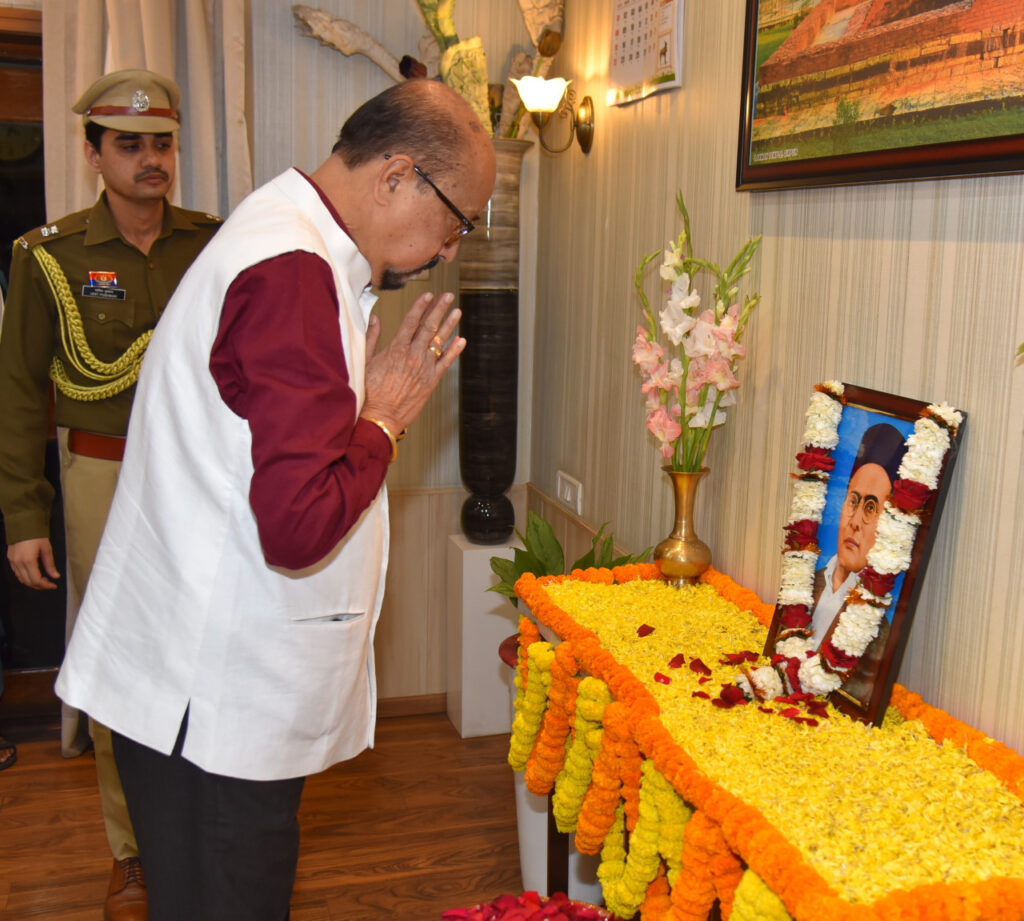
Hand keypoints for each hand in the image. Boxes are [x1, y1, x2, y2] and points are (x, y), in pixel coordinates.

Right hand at [7, 538, 59, 589]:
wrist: (23, 524)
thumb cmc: (35, 534)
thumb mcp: (47, 549)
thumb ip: (50, 564)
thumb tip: (55, 576)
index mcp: (28, 561)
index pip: (36, 580)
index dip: (46, 585)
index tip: (53, 585)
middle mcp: (18, 563)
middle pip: (28, 582)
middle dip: (40, 586)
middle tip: (49, 584)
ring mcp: (12, 561)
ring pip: (21, 579)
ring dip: (32, 582)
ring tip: (43, 579)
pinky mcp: (10, 559)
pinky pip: (17, 573)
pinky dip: (25, 577)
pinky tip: (33, 574)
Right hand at [361, 291, 464, 432]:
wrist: (380, 416)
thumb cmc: (369, 391)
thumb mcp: (365, 361)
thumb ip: (372, 337)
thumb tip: (375, 318)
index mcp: (396, 348)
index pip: (412, 321)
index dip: (421, 306)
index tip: (428, 295)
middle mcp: (413, 355)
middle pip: (429, 327)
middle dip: (439, 309)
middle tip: (448, 296)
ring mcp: (424, 368)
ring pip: (440, 341)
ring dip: (449, 325)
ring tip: (457, 312)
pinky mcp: (431, 381)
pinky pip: (446, 362)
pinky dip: (454, 350)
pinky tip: (461, 340)